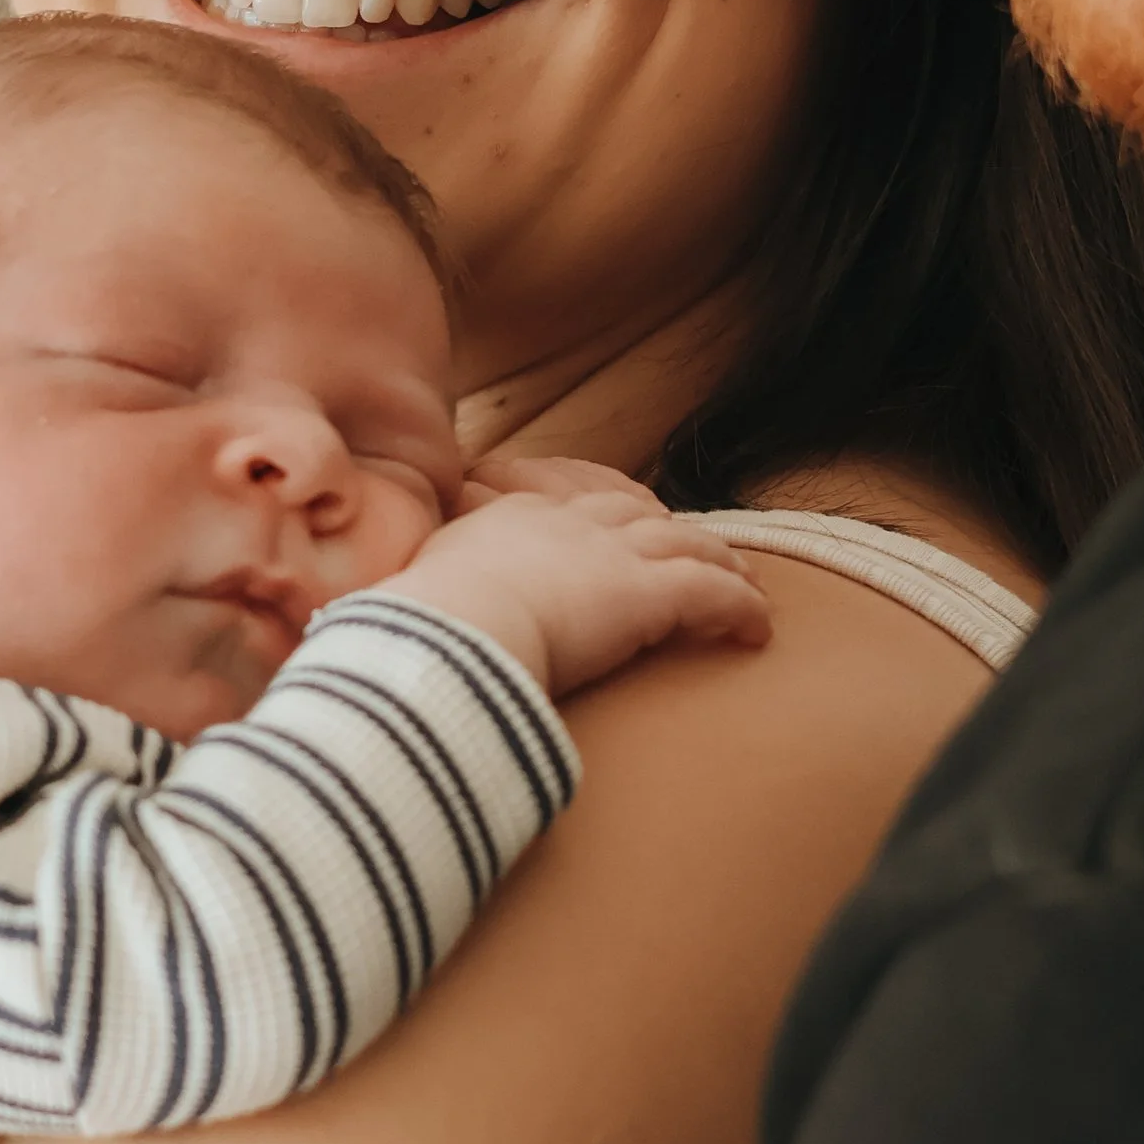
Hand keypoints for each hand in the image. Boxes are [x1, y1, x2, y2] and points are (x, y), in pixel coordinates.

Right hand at [395, 457, 770, 698]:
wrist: (447, 635)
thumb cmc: (418, 633)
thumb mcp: (415, 600)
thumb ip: (423, 602)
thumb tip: (384, 629)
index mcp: (512, 522)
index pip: (574, 508)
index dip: (611, 521)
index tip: (628, 535)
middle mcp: (568, 525)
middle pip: (640, 516)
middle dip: (674, 534)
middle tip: (705, 553)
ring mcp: (611, 554)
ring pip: (688, 548)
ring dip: (723, 566)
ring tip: (748, 589)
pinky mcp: (648, 593)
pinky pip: (713, 594)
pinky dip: (742, 609)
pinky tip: (759, 631)